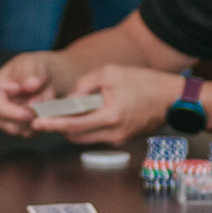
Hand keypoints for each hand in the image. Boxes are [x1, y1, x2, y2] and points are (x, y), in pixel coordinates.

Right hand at [0, 51, 65, 137]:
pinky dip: (41, 124)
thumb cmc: (32, 68)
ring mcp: (4, 122)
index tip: (31, 112)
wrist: (44, 77)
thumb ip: (32, 73)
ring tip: (44, 100)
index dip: (14, 112)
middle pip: (10, 126)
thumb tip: (30, 84)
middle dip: (30, 116)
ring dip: (38, 119)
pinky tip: (43, 110)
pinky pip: (31, 134)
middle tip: (44, 100)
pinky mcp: (17, 130)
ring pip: (22, 132)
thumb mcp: (33, 63)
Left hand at [29, 64, 186, 144]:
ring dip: (74, 127)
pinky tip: (86, 113)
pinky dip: (88, 126)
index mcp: (110, 117)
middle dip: (60, 127)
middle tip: (48, 115)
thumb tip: (71, 96)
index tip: (38, 122)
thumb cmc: (145, 82)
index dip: (53, 124)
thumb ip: (85, 84)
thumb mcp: (111, 73)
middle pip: (76, 136)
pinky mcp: (123, 139)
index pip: (73, 125)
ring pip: (85, 138)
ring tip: (68, 111)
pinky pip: (98, 135)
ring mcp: (119, 139)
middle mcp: (113, 133)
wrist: (173, 98)